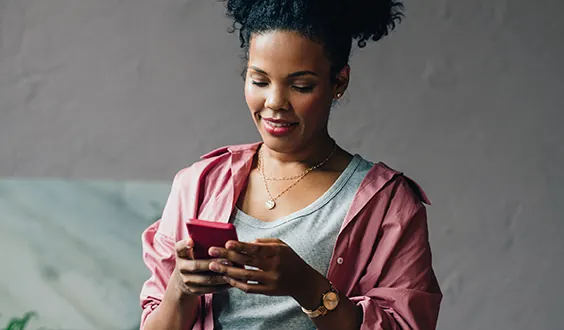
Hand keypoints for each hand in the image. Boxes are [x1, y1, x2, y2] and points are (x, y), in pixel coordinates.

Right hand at [171, 238, 231, 296]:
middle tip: (228, 260)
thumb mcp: (191, 251)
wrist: (182, 280)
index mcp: (180, 254)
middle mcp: (181, 267)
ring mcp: (187, 281)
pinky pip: (210, 289)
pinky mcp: (194, 291)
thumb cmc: (193, 259)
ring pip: (206, 279)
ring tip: (233, 270)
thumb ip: (200, 244)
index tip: (191, 241)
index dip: (185, 244)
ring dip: (221, 275)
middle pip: (196, 265)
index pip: (180, 247)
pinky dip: (222, 285)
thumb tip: (220, 236)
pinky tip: (232, 280)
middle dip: (214, 263)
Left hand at [207, 238, 329, 306]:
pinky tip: (226, 277)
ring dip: (227, 270)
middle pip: (247, 261)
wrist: (303, 281)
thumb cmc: (290, 259)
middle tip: (212, 252)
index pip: (256, 249)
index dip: (240, 246)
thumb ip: (264, 242)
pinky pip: (249, 288)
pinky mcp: (268, 291)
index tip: (227, 243)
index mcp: (277, 252)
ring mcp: (271, 280)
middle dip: (227, 256)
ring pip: (245, 276)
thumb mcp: (281, 245)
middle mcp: (274, 267)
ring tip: (213, 266)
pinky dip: (236, 283)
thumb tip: (246, 243)